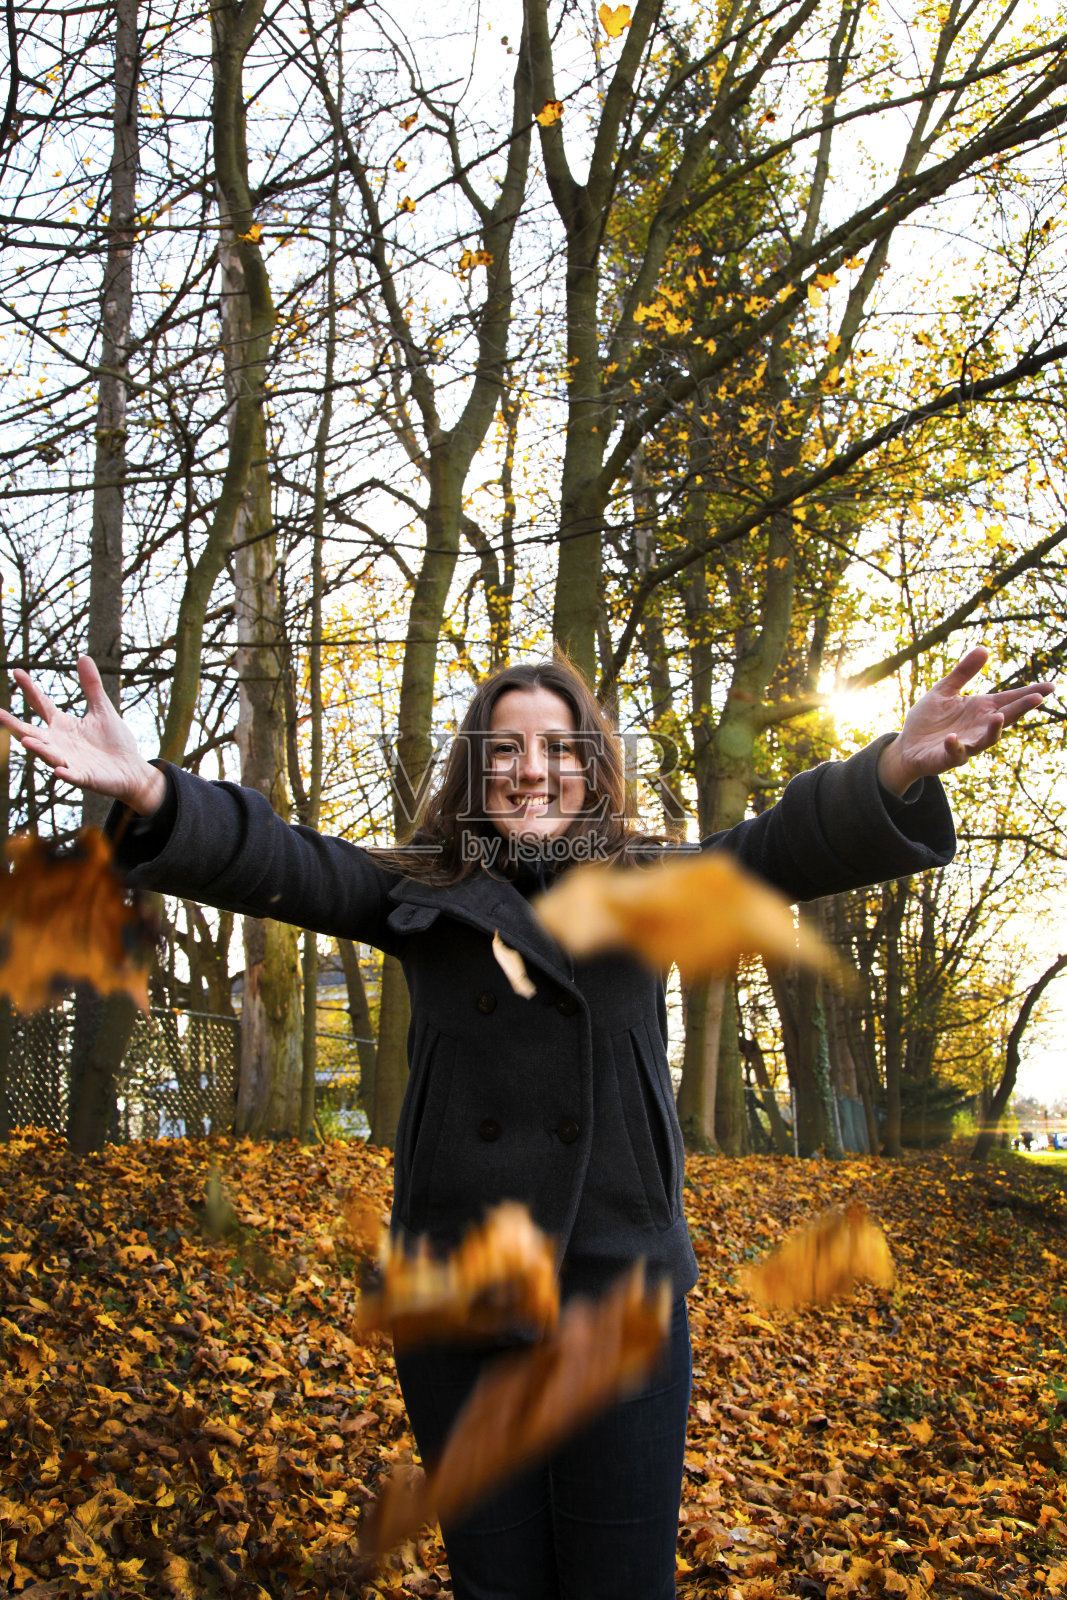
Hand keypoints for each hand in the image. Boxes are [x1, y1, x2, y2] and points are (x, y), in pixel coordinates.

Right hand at [0, 656, 166, 814]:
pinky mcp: (84, 777)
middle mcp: (59, 743)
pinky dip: (66, 772)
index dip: (29, 689)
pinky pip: (72, 775)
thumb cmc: (113, 740)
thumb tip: (82, 656)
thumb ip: (91, 686)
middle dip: (14, 725)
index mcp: (62, 725)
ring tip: (26, 740)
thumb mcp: (102, 709)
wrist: (130, 769)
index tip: (17, 672)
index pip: (41, 704)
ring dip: (38, 748)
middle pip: (32, 733)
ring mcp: (69, 760)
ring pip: (48, 754)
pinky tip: (59, 770)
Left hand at [877, 646, 1052, 796]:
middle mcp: (979, 727)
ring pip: (986, 740)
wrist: (907, 746)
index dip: (1030, 693)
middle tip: (1038, 698)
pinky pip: (954, 753)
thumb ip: (963, 673)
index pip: (1009, 700)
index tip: (1050, 687)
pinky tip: (952, 737)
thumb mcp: (944, 691)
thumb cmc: (929, 720)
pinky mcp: (947, 757)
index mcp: (981, 709)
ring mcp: (966, 743)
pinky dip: (955, 745)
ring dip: (994, 730)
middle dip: (1021, 709)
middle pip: (1005, 718)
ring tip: (999, 717)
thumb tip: (984, 648)